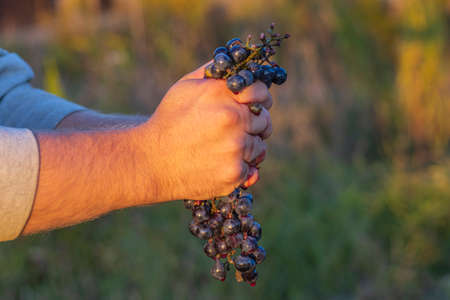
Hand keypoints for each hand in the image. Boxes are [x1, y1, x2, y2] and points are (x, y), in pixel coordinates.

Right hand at [138, 62, 272, 201]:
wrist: (150, 160)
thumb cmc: (169, 121)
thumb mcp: (186, 86)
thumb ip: (214, 72)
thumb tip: (238, 60)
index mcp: (223, 95)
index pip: (262, 93)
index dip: (260, 100)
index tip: (253, 106)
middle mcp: (233, 119)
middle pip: (265, 122)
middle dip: (253, 125)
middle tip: (233, 131)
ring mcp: (235, 148)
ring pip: (259, 147)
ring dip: (246, 148)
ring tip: (221, 149)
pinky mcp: (234, 173)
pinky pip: (252, 169)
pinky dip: (240, 168)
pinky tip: (219, 164)